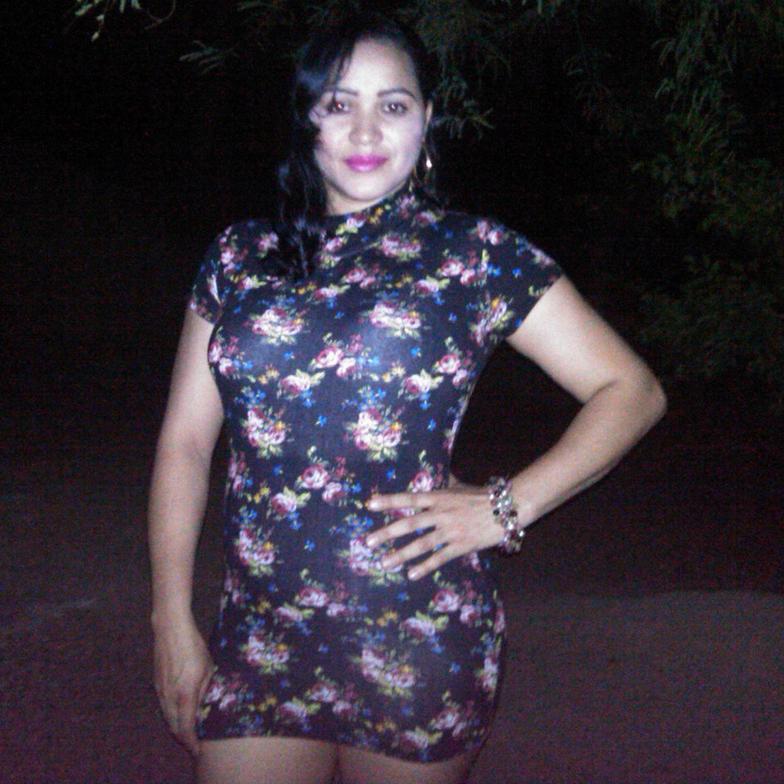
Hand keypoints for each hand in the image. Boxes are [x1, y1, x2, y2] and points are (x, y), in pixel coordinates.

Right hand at [152, 617, 213, 756]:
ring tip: (189, 733)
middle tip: (196, 745)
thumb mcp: (208, 667)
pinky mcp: (156, 685)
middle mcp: (168, 697)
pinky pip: (163, 708)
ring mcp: (160, 691)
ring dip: (176, 729)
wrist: (170, 629)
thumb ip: (206, 690)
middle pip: (174, 728)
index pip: (186, 728)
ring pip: (166, 719)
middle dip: (184, 739)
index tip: (200, 750)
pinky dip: (170, 717)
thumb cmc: (193, 646)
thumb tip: (207, 707)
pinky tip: (179, 714)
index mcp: (184, 695)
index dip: (192, 743)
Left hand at [364, 476, 505, 580]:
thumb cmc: (483, 496)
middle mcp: (441, 513)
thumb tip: (438, 472)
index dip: (389, 501)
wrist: (508, 507)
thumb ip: (446, 484)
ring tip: (384, 563)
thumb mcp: (460, 486)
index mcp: (439, 497)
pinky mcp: (461, 545)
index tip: (370, 504)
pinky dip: (425, 567)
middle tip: (368, 541)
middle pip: (409, 524)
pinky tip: (411, 575)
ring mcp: (450, 530)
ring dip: (401, 554)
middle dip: (386, 533)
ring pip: (421, 544)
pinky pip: (439, 558)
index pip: (409, 498)